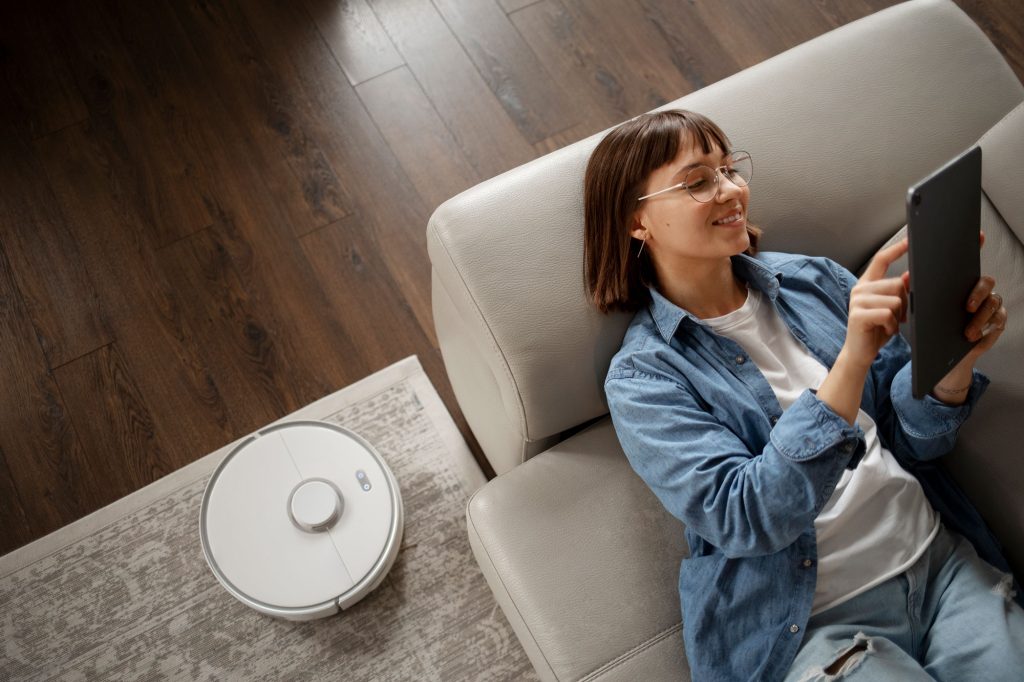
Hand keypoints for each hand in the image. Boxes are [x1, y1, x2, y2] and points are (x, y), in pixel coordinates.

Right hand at [843, 238, 909, 369]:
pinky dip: (892, 325)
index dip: (896, 249)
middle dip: (904, 302)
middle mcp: (860, 289)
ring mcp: (857, 302)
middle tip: (897, 317)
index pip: (881, 260)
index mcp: (867, 284)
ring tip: (889, 325)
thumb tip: (909, 275)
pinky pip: (888, 313)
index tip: (910, 239)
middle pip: (897, 283)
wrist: (859, 353)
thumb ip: (897, 291)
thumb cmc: (875, 330)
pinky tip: (885, 331)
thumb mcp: (890, 309)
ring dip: (898, 316)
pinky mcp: (858, 315)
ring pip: (895, 299)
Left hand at [932, 230, 1007, 403]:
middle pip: (985, 281)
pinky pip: (997, 320)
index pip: (968, 263)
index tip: (978, 235)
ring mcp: (989, 306)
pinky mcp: (996, 323)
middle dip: (978, 292)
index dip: (975, 246)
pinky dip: (985, 328)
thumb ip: (916, 292)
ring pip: (992, 303)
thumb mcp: (920, 310)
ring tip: (967, 330)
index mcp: (957, 284)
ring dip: (979, 317)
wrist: (939, 357)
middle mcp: (977, 291)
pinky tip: (974, 335)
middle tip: (967, 305)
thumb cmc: (930, 330)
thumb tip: (906, 277)